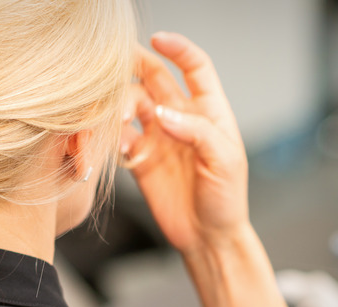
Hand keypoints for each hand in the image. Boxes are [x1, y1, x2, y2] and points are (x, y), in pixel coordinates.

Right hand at [122, 32, 249, 252]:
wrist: (208, 237)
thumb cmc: (227, 199)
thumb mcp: (224, 162)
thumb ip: (197, 132)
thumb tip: (163, 113)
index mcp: (208, 112)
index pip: (194, 68)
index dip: (178, 50)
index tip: (158, 39)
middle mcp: (180, 119)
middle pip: (154, 80)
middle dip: (135, 68)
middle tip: (113, 66)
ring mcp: (158, 137)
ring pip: (131, 105)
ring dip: (119, 105)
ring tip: (117, 119)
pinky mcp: (139, 159)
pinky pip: (118, 137)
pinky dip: (110, 135)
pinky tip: (113, 145)